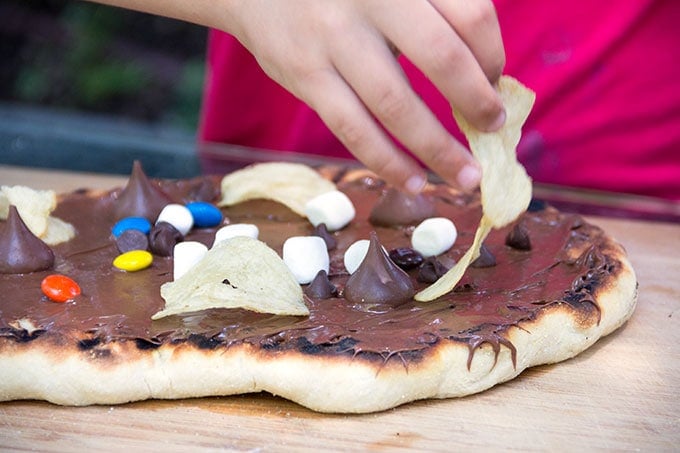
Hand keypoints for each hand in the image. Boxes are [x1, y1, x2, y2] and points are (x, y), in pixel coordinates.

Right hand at [224, 0, 505, 192]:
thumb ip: (432, 8)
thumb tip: (484, 71)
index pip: (470, 15)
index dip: (493, 55)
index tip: (496, 79)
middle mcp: (369, 0)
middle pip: (442, 57)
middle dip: (477, 101)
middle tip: (494, 127)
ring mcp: (332, 40)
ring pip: (396, 105)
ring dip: (439, 148)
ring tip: (467, 176)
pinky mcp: (305, 76)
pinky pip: (353, 129)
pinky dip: (388, 162)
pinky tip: (415, 182)